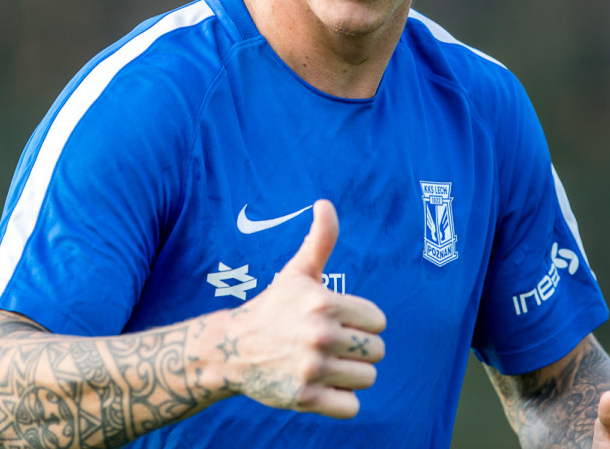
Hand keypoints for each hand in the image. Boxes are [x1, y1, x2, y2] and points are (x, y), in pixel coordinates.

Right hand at [218, 199, 386, 418]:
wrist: (231, 348)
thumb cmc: (273, 308)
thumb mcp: (297, 272)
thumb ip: (319, 240)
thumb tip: (325, 203)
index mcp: (324, 303)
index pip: (378, 321)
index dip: (361, 323)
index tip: (339, 322)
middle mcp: (320, 336)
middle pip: (376, 351)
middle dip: (359, 350)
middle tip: (331, 346)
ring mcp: (312, 369)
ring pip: (367, 379)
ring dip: (351, 376)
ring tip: (326, 365)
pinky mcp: (305, 399)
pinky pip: (351, 406)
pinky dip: (340, 400)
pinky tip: (322, 387)